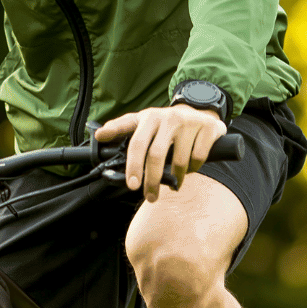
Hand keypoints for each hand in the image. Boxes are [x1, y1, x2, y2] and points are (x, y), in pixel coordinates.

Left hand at [94, 104, 226, 202]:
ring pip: (179, 161)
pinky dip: (194, 169)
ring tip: (174, 181)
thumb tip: (99, 136)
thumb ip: (121, 128)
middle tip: (150, 196)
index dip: (133, 165)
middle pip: (156, 156)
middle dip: (152, 181)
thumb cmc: (166, 123)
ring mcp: (188, 122)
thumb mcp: (143, 121)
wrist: (200, 111)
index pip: (136, 143)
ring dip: (176, 177)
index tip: (131, 184)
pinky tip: (191, 168)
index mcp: (149, 117)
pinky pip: (197, 158)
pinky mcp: (208, 129)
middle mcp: (168, 118)